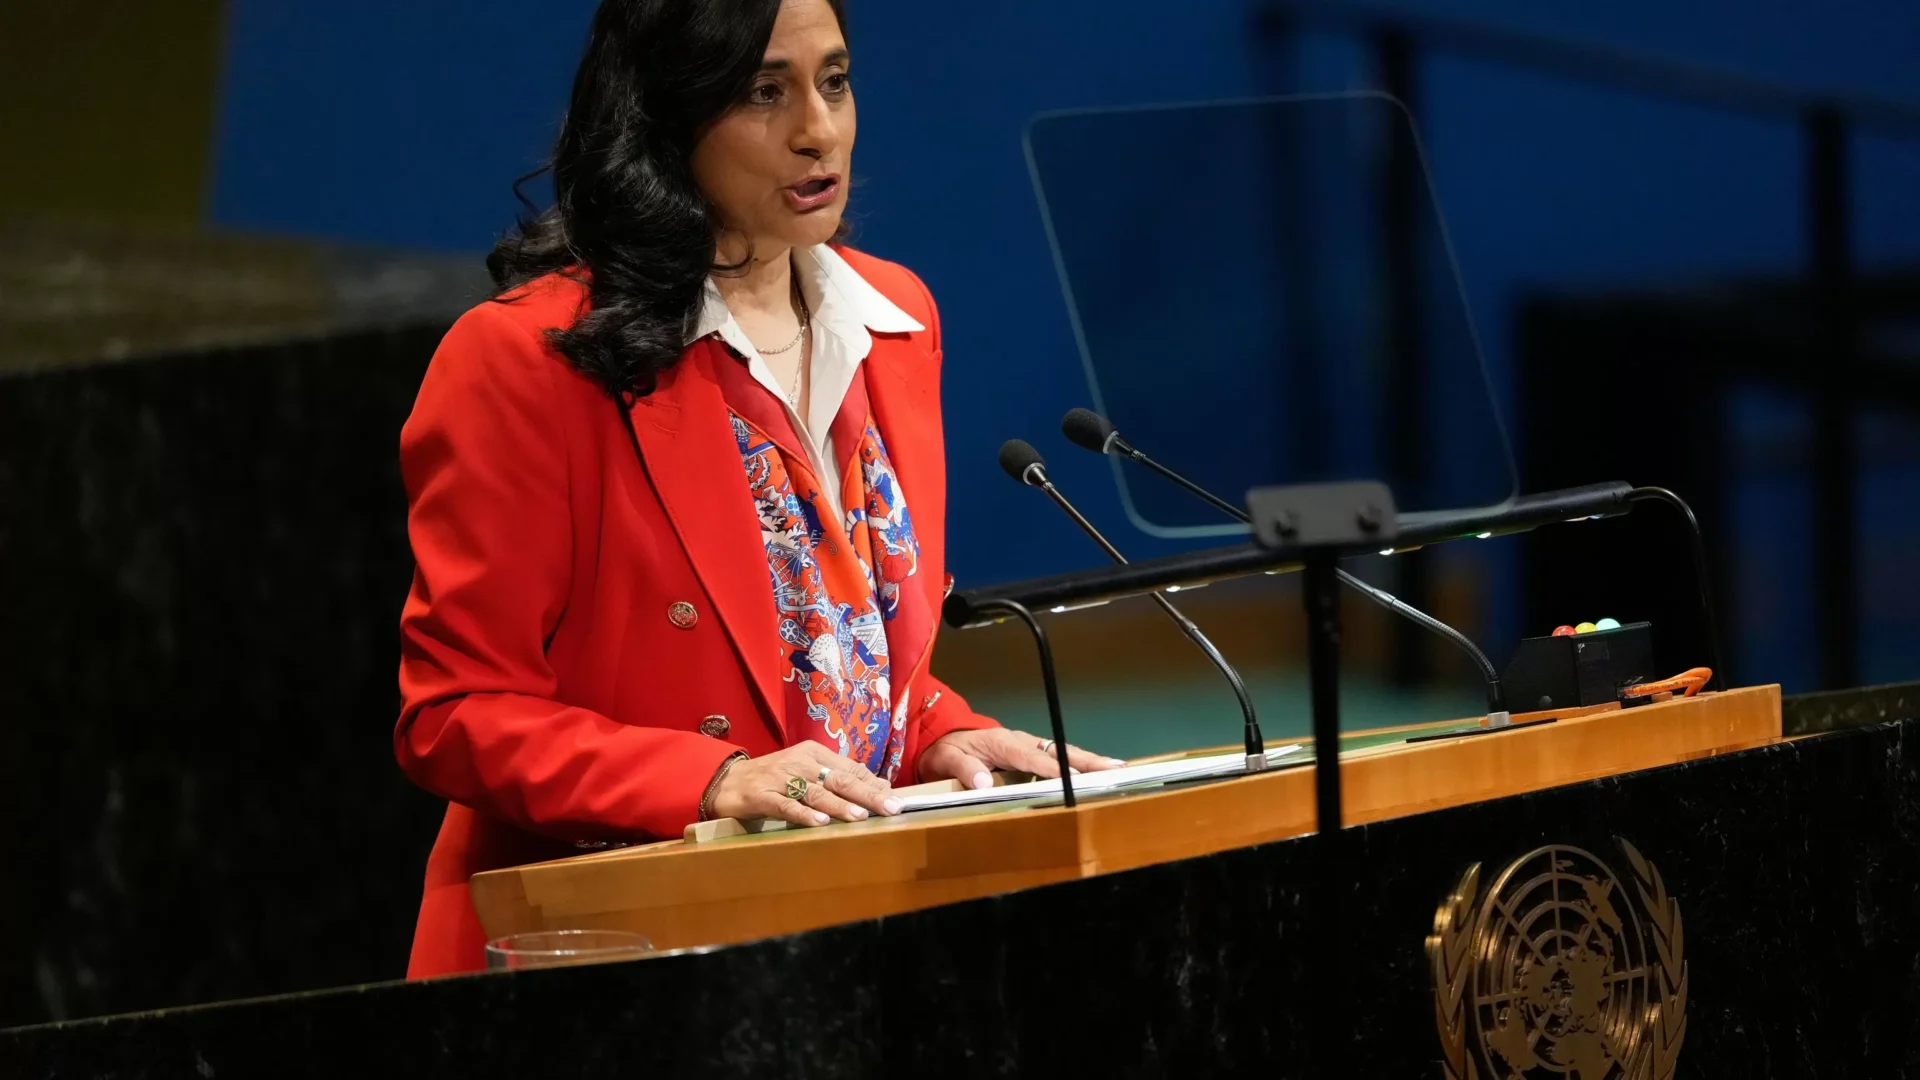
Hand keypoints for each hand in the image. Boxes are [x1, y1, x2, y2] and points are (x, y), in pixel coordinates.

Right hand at [709, 744, 903, 826]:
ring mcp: (779, 778)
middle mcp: (799, 762)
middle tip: (890, 808)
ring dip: (839, 805)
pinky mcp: (761, 795)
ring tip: (860, 817)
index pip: (849, 768)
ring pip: (815, 792)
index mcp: (813, 753)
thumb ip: (836, 778)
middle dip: (867, 794)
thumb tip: (877, 789)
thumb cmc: (774, 778)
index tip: (895, 798)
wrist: (728, 781)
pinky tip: (818, 822)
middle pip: (839, 779)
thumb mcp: (805, 771)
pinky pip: (785, 805)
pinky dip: (802, 814)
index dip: (873, 783)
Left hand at [920, 728, 1125, 790]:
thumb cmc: (946, 749)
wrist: (943, 736)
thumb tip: (983, 783)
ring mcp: (1029, 746)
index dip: (1051, 769)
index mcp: (1002, 742)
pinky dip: (1080, 764)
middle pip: (1058, 750)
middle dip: (1087, 760)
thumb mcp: (946, 758)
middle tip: (1114, 768)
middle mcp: (1021, 741)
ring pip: (1064, 752)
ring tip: (1117, 770)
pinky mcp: (1031, 754)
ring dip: (1090, 761)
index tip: (1071, 778)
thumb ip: (963, 769)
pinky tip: (1098, 773)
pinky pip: (1059, 757)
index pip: (1030, 758)